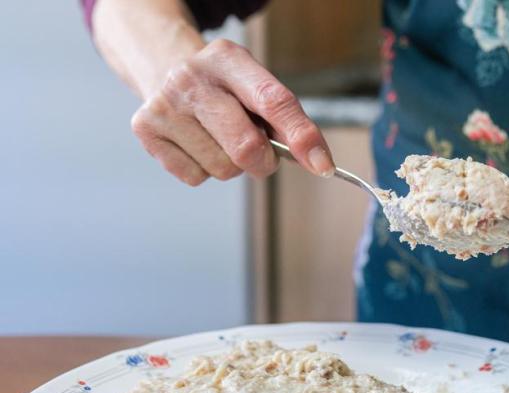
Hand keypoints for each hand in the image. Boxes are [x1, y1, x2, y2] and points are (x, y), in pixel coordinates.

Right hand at [131, 39, 333, 185]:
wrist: (165, 70)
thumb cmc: (225, 87)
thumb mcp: (255, 85)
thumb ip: (285, 119)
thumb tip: (316, 160)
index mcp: (228, 59)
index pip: (273, 101)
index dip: (301, 136)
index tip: (322, 165)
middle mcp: (191, 78)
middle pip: (246, 146)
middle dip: (263, 161)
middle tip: (261, 153)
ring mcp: (165, 105)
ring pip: (223, 168)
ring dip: (232, 165)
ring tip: (219, 137)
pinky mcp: (147, 131)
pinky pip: (197, 177)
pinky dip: (205, 169)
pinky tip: (197, 143)